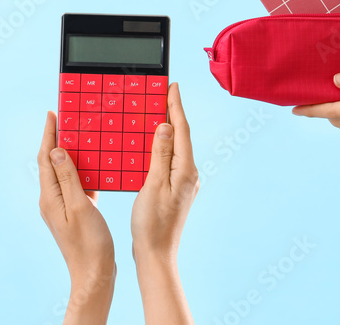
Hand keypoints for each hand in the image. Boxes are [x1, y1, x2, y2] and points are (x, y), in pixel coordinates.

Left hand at [37, 112, 114, 319]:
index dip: (49, 134)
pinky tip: (92, 164)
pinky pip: (74, 184)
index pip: (46, 158)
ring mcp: (61, 207)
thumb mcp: (80, 206)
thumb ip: (68, 177)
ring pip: (63, 172)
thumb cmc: (89, 244)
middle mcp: (51, 200)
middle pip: (51, 163)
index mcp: (50, 197)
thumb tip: (57, 150)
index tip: (53, 113)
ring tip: (78, 135)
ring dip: (69, 153)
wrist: (94, 275)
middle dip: (56, 140)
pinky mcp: (73, 213)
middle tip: (65, 118)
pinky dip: (80, 170)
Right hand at [132, 83, 199, 264]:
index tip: (172, 85)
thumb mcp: (153, 185)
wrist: (156, 254)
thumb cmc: (152, 224)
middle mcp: (189, 174)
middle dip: (172, 113)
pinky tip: (151, 143)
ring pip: (175, 147)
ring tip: (156, 111)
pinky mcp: (175, 189)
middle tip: (162, 92)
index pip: (182, 130)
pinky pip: (170, 159)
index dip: (176, 106)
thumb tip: (165, 126)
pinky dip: (162, 146)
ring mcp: (183, 182)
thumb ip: (160, 154)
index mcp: (185, 170)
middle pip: (181, 136)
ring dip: (167, 129)